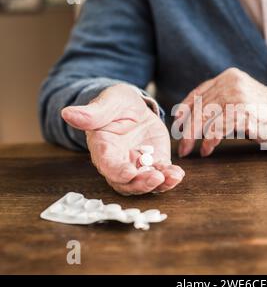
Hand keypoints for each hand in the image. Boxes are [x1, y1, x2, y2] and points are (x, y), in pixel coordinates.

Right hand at [61, 84, 184, 194]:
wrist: (133, 107)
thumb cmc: (116, 103)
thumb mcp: (108, 102)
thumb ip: (92, 112)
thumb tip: (67, 113)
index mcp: (103, 148)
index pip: (108, 165)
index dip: (118, 171)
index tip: (130, 173)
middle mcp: (118, 162)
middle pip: (126, 182)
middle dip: (141, 183)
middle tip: (157, 177)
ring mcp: (137, 165)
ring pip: (144, 183)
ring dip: (159, 184)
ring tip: (173, 176)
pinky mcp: (154, 163)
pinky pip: (161, 175)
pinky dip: (170, 177)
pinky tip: (178, 174)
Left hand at [174, 68, 266, 156]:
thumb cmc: (258, 110)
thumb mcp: (237, 96)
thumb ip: (216, 99)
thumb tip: (185, 114)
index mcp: (228, 76)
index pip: (200, 91)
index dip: (185, 107)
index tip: (177, 122)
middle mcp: (232, 83)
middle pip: (201, 106)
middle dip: (188, 128)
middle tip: (182, 145)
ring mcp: (238, 97)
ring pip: (207, 117)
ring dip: (196, 136)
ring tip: (193, 149)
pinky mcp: (244, 113)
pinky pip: (220, 128)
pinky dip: (210, 140)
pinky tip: (207, 149)